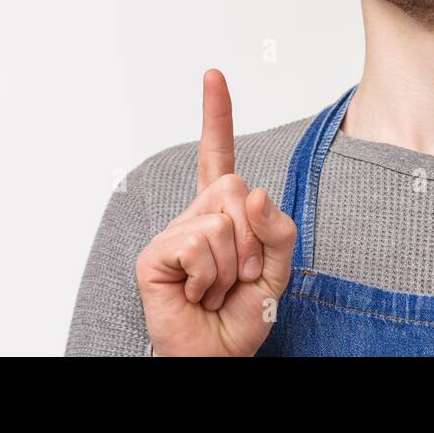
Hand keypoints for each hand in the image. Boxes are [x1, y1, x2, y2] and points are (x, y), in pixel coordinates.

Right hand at [135, 68, 296, 355]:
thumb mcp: (277, 270)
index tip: (213, 76)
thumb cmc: (241, 315)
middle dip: (253, 236)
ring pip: (221, 219)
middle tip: (242, 274)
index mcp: (223, 214)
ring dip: (234, 264)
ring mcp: (172, 233)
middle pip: (235, 187)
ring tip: (217, 289)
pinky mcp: (155, 255)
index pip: (218, 156)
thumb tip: (254, 191)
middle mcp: (194, 216)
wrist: (218, 356)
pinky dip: (211, 275)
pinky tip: (197, 293)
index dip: (216, 115)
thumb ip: (278, 229)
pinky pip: (199, 243)